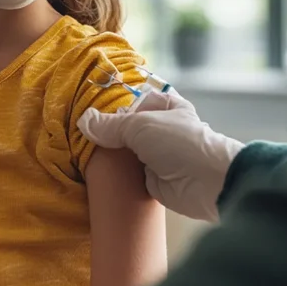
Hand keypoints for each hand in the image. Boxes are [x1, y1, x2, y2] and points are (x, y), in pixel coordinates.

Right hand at [77, 91, 243, 221]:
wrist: (207, 183)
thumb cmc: (178, 143)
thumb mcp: (139, 125)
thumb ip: (110, 125)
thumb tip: (83, 121)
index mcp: (165, 106)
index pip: (132, 101)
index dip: (111, 107)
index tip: (87, 113)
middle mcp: (161, 128)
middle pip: (126, 128)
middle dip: (107, 134)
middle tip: (79, 136)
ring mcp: (157, 155)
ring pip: (126, 152)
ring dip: (110, 156)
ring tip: (82, 154)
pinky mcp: (153, 179)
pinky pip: (128, 174)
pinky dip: (116, 175)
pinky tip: (95, 173)